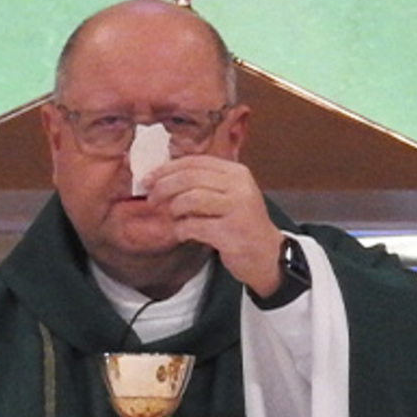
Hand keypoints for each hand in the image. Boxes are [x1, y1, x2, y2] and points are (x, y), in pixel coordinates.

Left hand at [143, 155, 286, 296]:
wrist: (267, 255)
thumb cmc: (241, 224)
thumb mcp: (229, 195)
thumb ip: (204, 183)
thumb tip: (162, 176)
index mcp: (236, 173)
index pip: (195, 162)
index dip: (167, 169)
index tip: (148, 178)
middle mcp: (239, 187)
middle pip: (189, 178)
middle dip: (164, 187)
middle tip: (152, 199)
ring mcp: (237, 210)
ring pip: (190, 200)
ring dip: (174, 210)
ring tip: (174, 218)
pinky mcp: (231, 233)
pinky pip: (194, 226)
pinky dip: (182, 230)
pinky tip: (184, 234)